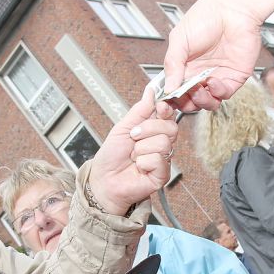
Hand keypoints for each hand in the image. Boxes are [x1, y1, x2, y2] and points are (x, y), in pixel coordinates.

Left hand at [88, 87, 178, 214]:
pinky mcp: (163, 175)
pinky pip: (159, 160)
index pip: (168, 115)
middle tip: (133, 136)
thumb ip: (139, 111)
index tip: (159, 107)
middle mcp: (160, 144)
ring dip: (142, 148)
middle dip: (148, 129)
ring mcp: (163, 160)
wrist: (103, 180)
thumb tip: (150, 92)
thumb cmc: (111, 157)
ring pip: (163, 143)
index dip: (165, 109)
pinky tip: (138, 167)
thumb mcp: (123, 128)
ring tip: (133, 156)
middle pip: (170, 127)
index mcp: (153, 131)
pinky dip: (143, 162)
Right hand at [161, 0, 262, 111]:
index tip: (166, 101)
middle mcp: (201, 73)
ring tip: (197, 90)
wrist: (232, 9)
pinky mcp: (234, 77)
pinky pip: (224, 94)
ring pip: (208, 102)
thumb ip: (172, 65)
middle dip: (185, 102)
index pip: (175, 89)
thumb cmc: (206, 17)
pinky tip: (213, 80)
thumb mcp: (180, 40)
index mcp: (185, 65)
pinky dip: (217, 92)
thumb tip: (168, 88)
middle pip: (190, 100)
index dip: (171, 98)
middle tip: (183, 95)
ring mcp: (217, 76)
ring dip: (201, 101)